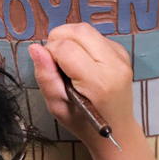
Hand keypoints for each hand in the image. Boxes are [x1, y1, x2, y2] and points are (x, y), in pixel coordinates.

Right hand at [29, 24, 136, 151]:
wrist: (117, 130)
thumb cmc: (84, 123)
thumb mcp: (58, 107)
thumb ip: (46, 77)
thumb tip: (35, 49)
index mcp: (98, 82)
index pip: (66, 48)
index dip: (49, 52)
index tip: (49, 68)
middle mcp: (114, 65)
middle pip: (78, 31)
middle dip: (58, 39)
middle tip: (54, 61)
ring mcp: (121, 57)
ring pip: (86, 29)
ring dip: (70, 39)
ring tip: (66, 62)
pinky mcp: (122, 53)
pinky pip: (95, 36)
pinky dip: (82, 43)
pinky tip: (81, 62)